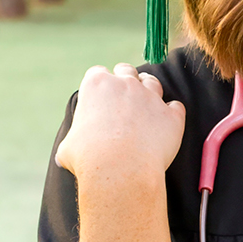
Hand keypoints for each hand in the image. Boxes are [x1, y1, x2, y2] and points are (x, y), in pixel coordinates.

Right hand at [56, 63, 184, 184]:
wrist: (119, 171)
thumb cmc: (88, 159)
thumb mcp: (68, 147)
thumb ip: (72, 141)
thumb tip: (66, 155)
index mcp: (96, 84)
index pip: (98, 73)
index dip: (100, 85)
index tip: (101, 98)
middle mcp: (125, 83)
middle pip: (127, 71)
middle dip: (125, 81)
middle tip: (124, 99)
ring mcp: (151, 96)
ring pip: (153, 82)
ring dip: (149, 91)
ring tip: (146, 107)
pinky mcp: (171, 115)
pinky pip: (176, 107)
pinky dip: (171, 114)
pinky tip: (166, 125)